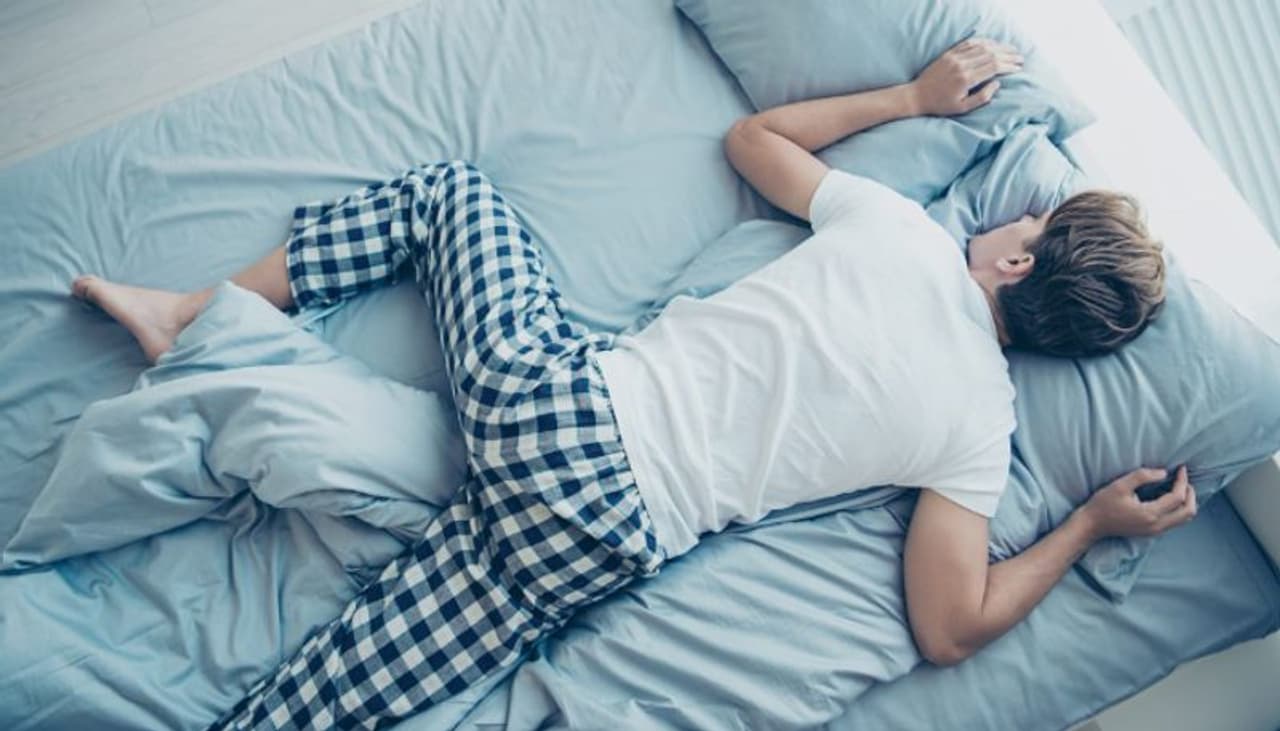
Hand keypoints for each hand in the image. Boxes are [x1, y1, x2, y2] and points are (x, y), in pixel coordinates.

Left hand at [909, 37, 1023, 115]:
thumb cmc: (941, 105)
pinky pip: (969, 43)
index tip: (1018, 68)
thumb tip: (997, 84)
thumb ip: (982, 97)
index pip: (994, 67)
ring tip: (1011, 50)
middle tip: (1020, 58)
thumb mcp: (962, 108)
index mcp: (966, 79)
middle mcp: (961, 65)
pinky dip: (983, 42)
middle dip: (1008, 55)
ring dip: (999, 47)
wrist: (917, 96)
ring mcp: (954, 57)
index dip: (1008, 66)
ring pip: (982, 46)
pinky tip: (993, 44)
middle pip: (991, 54)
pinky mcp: (949, 54)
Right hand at [1079, 466, 1197, 539]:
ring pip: (1185, 519)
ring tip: (1180, 487)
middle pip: (1188, 511)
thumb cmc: (1103, 504)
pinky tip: (1171, 497)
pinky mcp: (1153, 532)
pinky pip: (1176, 521)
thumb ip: (1142, 476)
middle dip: (1190, 493)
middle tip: (1183, 479)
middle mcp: (1157, 526)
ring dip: (1187, 502)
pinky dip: (1180, 509)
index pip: (1177, 497)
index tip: (1181, 468)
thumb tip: (1164, 473)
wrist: (1092, 525)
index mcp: (1150, 514)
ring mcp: (1156, 531)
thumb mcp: (1120, 485)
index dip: (1182, 481)